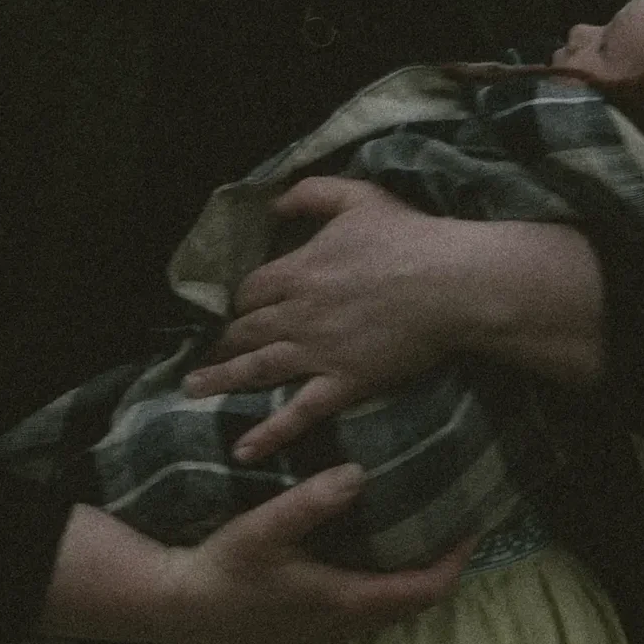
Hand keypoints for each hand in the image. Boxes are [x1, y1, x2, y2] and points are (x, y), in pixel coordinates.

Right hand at [36, 465, 473, 643]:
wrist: (178, 608)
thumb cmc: (221, 568)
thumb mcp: (262, 529)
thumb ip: (310, 502)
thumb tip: (357, 473)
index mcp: (344, 602)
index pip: (423, 591)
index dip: (455, 561)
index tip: (473, 526)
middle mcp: (343, 627)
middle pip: (414, 603)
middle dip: (440, 566)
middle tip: (453, 521)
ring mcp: (326, 635)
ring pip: (389, 609)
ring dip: (411, 577)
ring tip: (421, 530)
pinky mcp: (309, 632)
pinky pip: (366, 611)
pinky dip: (384, 584)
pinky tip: (372, 551)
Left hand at [181, 176, 607, 463]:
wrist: (452, 284)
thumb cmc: (409, 238)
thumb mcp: (357, 196)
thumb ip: (312, 193)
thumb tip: (273, 200)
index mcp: (297, 271)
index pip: (249, 291)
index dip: (238, 302)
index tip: (232, 313)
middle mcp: (297, 314)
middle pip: (244, 331)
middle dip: (220, 343)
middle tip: (199, 357)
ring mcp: (317, 352)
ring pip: (256, 369)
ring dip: (220, 380)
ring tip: (191, 392)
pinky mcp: (343, 383)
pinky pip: (298, 413)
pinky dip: (268, 433)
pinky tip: (243, 450)